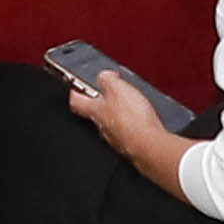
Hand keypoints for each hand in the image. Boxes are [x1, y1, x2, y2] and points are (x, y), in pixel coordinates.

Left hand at [62, 62, 188, 190]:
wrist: (148, 145)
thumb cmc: (132, 120)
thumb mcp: (118, 88)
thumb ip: (107, 80)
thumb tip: (103, 76)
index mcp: (95, 111)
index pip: (76, 102)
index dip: (74, 94)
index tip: (74, 89)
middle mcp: (101, 127)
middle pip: (95, 114)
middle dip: (100, 104)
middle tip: (107, 95)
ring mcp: (115, 139)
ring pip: (111, 125)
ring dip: (117, 117)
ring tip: (128, 108)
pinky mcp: (130, 147)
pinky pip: (127, 134)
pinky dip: (131, 128)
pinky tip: (140, 124)